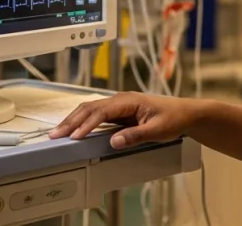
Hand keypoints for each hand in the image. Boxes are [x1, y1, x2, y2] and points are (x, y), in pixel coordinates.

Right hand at [49, 92, 193, 149]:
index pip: (102, 111)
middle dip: (72, 120)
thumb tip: (113, 141)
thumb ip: (136, 136)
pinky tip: (74, 130)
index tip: (75, 136)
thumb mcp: (158, 130)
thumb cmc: (174, 119)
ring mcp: (119, 105)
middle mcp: (121, 99)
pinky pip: (97, 115)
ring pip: (91, 109)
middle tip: (55, 134)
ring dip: (74, 120)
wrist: (185, 113)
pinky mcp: (119, 112)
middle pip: (91, 107)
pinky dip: (83, 121)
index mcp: (129, 100)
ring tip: (58, 133)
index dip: (87, 124)